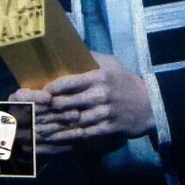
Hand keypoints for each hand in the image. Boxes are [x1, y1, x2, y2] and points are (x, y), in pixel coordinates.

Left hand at [10, 53, 154, 150]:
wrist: (148, 104)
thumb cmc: (125, 81)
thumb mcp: (111, 63)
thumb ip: (91, 57)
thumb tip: (71, 46)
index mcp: (100, 76)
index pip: (70, 82)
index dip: (52, 88)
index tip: (42, 91)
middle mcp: (101, 94)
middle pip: (68, 102)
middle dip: (51, 107)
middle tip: (36, 109)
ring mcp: (105, 113)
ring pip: (74, 120)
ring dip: (57, 124)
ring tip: (40, 125)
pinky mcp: (108, 128)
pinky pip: (85, 133)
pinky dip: (69, 136)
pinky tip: (58, 137)